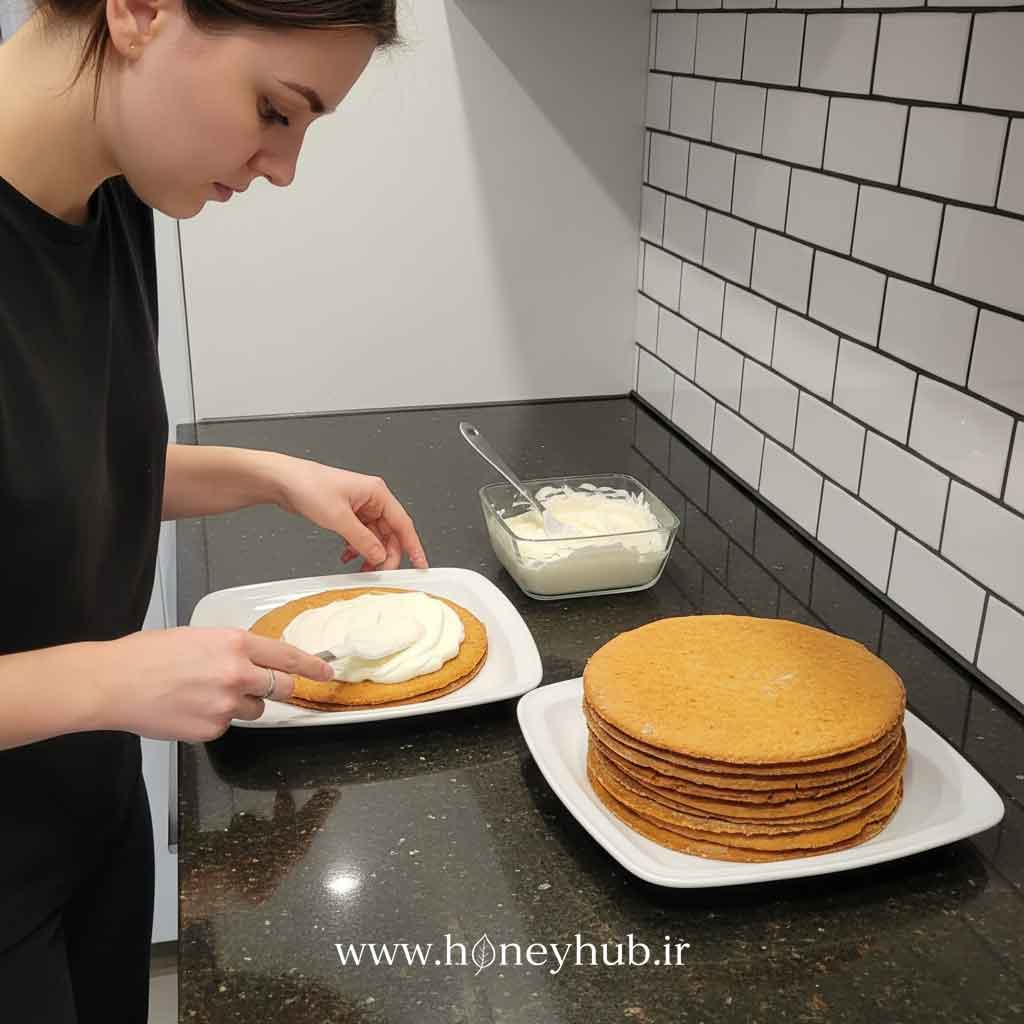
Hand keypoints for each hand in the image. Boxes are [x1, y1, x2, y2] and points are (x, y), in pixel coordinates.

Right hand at [95, 627, 335, 741]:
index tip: (326, 672)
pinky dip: (212, 721)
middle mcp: (238, 673)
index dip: (311, 666)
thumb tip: (249, 661)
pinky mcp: (211, 729)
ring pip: (254, 710)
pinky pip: (225, 727)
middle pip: (280, 688)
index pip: (287, 656)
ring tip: (203, 695)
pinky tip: (187, 709)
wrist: (113, 683)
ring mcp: (226, 705)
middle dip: (277, 689)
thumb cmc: (147, 655)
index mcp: (235, 643)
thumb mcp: (198, 638)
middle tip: (262, 687)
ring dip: (240, 705)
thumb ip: (230, 650)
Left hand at [273, 457, 428, 570]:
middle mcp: (371, 499)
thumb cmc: (308, 485)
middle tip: (381, 572)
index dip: (413, 546)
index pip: (403, 524)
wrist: (282, 481)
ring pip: (374, 537)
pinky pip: (360, 536)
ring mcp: (358, 507)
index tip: (420, 563)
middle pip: (389, 533)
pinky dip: (356, 548)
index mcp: (377, 493)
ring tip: (363, 568)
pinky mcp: (346, 514)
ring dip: (369, 554)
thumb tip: (380, 555)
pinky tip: (348, 556)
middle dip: (386, 554)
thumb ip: (363, 540)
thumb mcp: (339, 518)